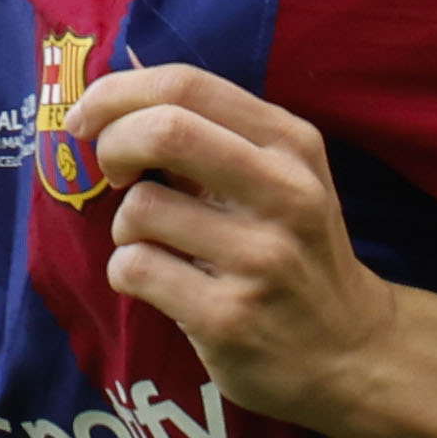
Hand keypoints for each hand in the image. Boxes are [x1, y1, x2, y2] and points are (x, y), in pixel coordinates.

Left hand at [65, 68, 401, 430]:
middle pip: (165, 130)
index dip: (118, 92)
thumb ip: (214, 137)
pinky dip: (126, 272)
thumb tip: (115, 100)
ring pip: (141, 208)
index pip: (187, 85)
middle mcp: (285, 192)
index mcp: (291, 144)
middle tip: (111, 171)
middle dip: (112, 144)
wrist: (348, 352)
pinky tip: (157, 284)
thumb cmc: (294, 250)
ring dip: (125, 225)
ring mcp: (260, 257)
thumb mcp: (281, 179)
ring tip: (155, 244)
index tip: (88, 117)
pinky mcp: (229, 317)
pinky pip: (136, 268)